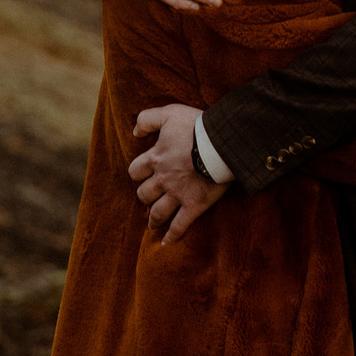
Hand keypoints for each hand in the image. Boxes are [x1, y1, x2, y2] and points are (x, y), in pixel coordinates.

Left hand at [130, 103, 228, 243]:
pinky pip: (180, 225)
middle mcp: (163, 180)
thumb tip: (134, 132)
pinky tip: (166, 242)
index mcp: (155, 159)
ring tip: (153, 223)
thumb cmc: (196, 126)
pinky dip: (172, 235)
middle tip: (150, 198)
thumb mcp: (168, 113)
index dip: (138, 173)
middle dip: (145, 196)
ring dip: (154, 219)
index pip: (135, 171)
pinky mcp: (194, 205)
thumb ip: (147, 119)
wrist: (221, 143)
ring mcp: (178, 195)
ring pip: (158, 213)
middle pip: (143, 195)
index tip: (143, 174)